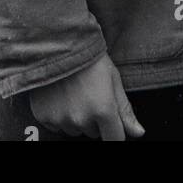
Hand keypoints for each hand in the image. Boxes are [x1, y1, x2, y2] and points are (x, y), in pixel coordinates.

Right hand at [28, 54, 144, 140]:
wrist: (58, 43)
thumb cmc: (89, 58)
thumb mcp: (113, 79)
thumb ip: (125, 109)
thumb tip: (138, 133)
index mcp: (103, 110)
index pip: (115, 139)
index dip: (115, 131)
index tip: (111, 122)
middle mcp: (81, 119)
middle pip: (94, 132)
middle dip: (95, 118)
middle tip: (90, 93)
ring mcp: (61, 119)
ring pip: (75, 129)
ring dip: (77, 117)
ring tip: (74, 92)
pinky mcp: (43, 117)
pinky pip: (56, 126)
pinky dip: (59, 115)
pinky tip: (60, 95)